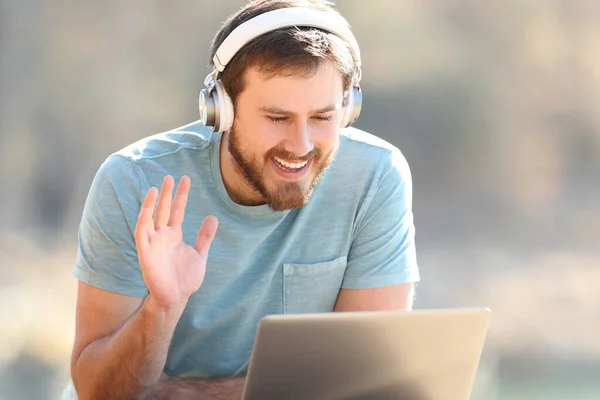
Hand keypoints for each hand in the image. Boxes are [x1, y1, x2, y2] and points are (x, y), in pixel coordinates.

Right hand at [135, 175, 217, 308]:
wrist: (175, 298)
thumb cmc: (185, 278)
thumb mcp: (200, 254)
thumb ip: (205, 236)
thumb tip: (213, 216)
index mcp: (174, 235)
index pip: (177, 210)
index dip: (181, 195)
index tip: (186, 179)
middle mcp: (162, 236)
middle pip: (163, 210)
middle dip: (166, 194)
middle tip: (170, 176)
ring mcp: (153, 243)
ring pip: (150, 218)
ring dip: (151, 203)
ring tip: (155, 188)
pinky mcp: (145, 253)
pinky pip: (142, 234)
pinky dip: (143, 221)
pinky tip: (146, 209)